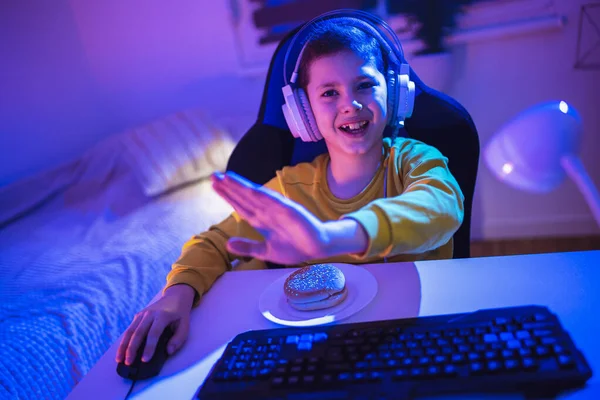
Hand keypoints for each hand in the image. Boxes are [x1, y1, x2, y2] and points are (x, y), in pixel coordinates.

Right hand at [116, 284, 194, 364]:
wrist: (175, 296)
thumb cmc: (180, 314)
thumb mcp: (185, 325)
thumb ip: (179, 339)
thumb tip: (169, 351)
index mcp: (163, 315)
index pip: (154, 333)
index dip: (149, 347)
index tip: (144, 360)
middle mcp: (150, 313)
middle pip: (138, 333)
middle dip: (132, 349)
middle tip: (128, 363)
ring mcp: (142, 314)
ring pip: (130, 331)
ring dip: (123, 346)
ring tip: (119, 360)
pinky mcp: (138, 315)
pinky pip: (130, 329)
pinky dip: (124, 341)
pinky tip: (121, 351)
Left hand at [210, 171, 330, 264]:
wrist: (316, 247)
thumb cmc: (293, 247)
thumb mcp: (265, 251)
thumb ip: (248, 247)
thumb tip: (227, 244)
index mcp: (260, 220)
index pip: (240, 205)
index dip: (227, 195)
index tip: (215, 186)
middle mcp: (266, 211)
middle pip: (244, 197)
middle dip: (229, 187)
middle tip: (213, 176)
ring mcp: (278, 209)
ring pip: (256, 196)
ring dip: (242, 187)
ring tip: (227, 177)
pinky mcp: (290, 211)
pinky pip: (275, 203)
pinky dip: (263, 196)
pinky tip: (251, 190)